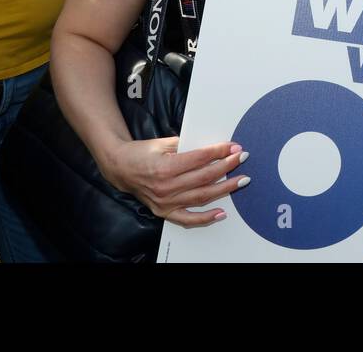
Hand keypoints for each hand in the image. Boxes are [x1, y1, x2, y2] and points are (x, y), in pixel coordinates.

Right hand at [100, 136, 248, 227]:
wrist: (120, 168)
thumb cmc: (141, 153)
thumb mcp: (163, 143)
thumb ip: (187, 145)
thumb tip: (213, 147)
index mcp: (165, 167)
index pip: (200, 159)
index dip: (219, 152)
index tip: (234, 147)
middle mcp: (166, 187)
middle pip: (204, 177)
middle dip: (227, 167)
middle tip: (242, 159)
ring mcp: (165, 202)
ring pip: (201, 197)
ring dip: (224, 189)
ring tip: (241, 181)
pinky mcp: (164, 212)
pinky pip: (188, 219)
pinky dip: (206, 218)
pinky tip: (222, 213)